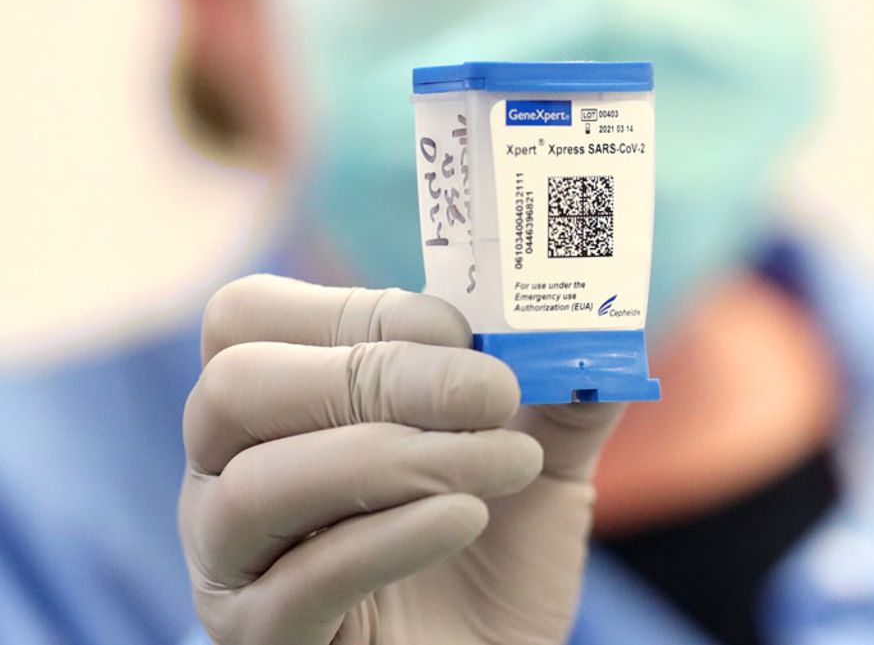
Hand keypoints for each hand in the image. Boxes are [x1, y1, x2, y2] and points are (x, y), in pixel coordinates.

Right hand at [180, 275, 622, 644]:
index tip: (469, 337)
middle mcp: (227, 474)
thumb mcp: (538, 457)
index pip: (255, 317)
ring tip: (504, 465)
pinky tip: (467, 517)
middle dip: (375, 376)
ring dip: (397, 458)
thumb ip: (558, 390)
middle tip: (490, 395)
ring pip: (260, 484)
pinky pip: (301, 581)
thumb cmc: (493, 557)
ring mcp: (233, 564)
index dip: (363, 310)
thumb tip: (596, 322)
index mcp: (275, 405)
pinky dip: (394, 537)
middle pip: (236, 386)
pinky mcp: (264, 639)